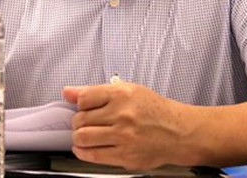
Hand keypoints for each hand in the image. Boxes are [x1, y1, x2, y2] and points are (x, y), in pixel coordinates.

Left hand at [63, 82, 192, 169]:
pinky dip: (82, 152)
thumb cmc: (154, 109)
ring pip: (83, 137)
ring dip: (78, 137)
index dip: (79, 103)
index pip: (84, 98)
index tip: (82, 107)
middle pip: (80, 119)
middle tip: (84, 122)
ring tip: (84, 134)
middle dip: (78, 121)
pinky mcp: (125, 156)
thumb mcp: (127, 90)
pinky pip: (93, 155)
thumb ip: (96, 92)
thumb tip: (68, 92)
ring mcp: (123, 137)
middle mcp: (122, 115)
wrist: (178, 131)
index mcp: (122, 94)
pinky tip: (84, 148)